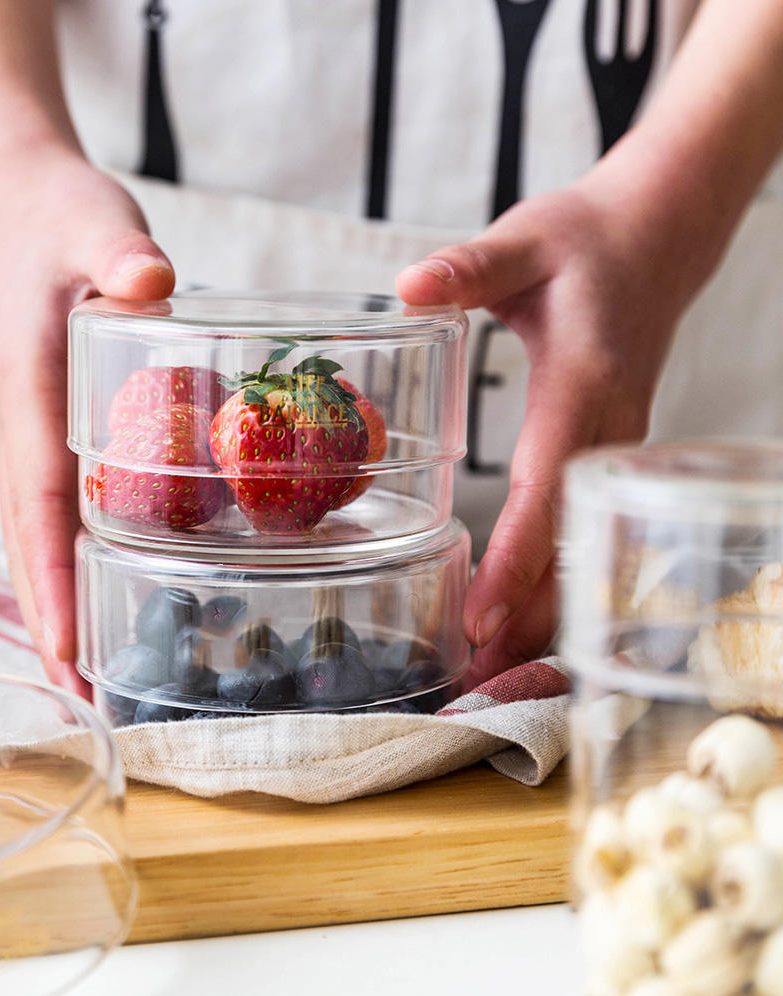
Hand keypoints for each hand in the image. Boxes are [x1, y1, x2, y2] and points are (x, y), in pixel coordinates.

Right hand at [0, 150, 174, 695]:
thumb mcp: (100, 226)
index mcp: (26, 394)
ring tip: (88, 684)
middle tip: (83, 704)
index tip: (67, 648)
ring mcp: (27, 439)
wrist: (31, 212)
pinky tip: (98, 605)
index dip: (52, 577)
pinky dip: (67, 570)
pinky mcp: (46, 438)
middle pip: (28, 544)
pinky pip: (51, 518)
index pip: (38, 501)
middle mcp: (17, 431)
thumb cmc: (68, 225)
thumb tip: (149, 280)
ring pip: (35, 541)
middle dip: (52, 623)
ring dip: (57, 611)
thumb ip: (119, 252)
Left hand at [396, 173, 706, 681]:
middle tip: (468, 689)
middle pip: (569, 547)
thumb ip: (470, 268)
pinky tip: (518, 626)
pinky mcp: (608, 454)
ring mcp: (615, 449)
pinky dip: (552, 588)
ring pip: (582, 553)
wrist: (656, 237)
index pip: (544, 492)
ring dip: (541, 622)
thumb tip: (409, 286)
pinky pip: (582, 536)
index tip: (478, 623)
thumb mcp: (523, 240)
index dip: (514, 564)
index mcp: (582, 386)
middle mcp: (608, 432)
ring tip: (487, 682)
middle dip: (525, 624)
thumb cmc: (585, 240)